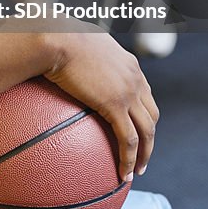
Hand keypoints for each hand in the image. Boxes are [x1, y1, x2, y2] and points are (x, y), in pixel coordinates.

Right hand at [43, 26, 158, 181]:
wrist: (55, 37)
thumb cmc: (56, 35)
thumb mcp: (79, 42)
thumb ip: (82, 54)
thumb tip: (65, 57)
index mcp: (128, 63)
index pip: (144, 93)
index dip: (142, 113)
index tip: (136, 129)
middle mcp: (134, 77)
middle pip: (151, 114)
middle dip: (150, 137)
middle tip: (142, 154)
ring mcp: (128, 91)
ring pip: (147, 131)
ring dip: (145, 154)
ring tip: (137, 170)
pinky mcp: (115, 105)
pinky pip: (128, 139)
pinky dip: (130, 159)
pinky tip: (124, 172)